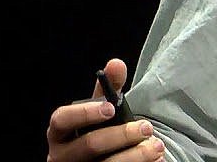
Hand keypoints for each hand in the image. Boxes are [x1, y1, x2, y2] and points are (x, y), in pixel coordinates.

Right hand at [46, 58, 164, 161]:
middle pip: (89, 145)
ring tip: (156, 146)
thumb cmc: (99, 130)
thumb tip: (116, 64)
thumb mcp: (101, 110)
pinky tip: (155, 160)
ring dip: (135, 155)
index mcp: (59, 133)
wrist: (102, 159)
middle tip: (146, 127)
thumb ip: (109, 88)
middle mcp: (61, 155)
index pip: (62, 120)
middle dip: (121, 135)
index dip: (84, 113)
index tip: (110, 108)